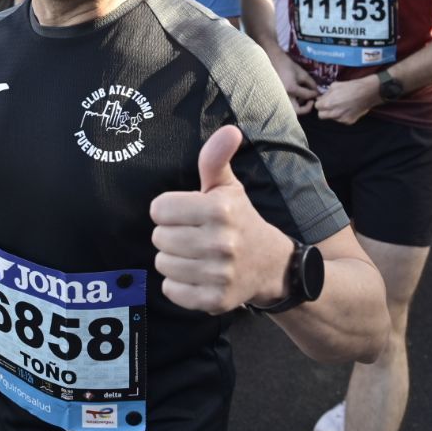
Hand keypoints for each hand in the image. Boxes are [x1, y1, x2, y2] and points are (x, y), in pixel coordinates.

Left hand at [150, 125, 290, 313]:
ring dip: (174, 260)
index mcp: (219, 210)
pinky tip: (197, 275)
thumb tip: (229, 130)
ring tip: (195, 255)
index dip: (169, 210)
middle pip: (158, 238)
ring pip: (162, 264)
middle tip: (192, 236)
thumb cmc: (241, 220)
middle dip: (171, 235)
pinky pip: (171, 290)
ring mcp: (219, 274)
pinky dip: (178, 285)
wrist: (272, 266)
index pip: (158, 209)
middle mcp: (220, 243)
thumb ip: (217, 158)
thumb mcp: (228, 188)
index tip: (186, 214)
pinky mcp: (215, 300)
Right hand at [268, 49, 318, 114]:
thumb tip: (316, 91)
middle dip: (306, 108)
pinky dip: (293, 102)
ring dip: (299, 106)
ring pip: (291, 109)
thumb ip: (311, 83)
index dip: (314, 94)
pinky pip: (286, 104)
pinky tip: (295, 95)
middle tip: (311, 101)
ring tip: (303, 97)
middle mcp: (284, 96)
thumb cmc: (286, 65)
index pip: (307, 96)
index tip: (317, 93)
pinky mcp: (277, 97)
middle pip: (297, 111)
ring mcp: (279, 98)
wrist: (271, 61)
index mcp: (291, 89)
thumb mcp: (301, 73)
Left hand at [315, 75, 379, 124]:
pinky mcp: (349, 122)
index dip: (320, 103)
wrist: (368, 92)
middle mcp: (334, 113)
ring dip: (332, 113)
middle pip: (321, 116)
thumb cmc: (352, 86)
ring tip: (341, 106)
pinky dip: (341, 115)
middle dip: (323, 110)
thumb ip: (325, 94)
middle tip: (329, 105)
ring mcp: (341, 119)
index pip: (317, 106)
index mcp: (328, 103)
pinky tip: (347, 109)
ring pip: (331, 118)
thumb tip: (320, 98)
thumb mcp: (335, 85)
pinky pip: (340, 120)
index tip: (323, 100)